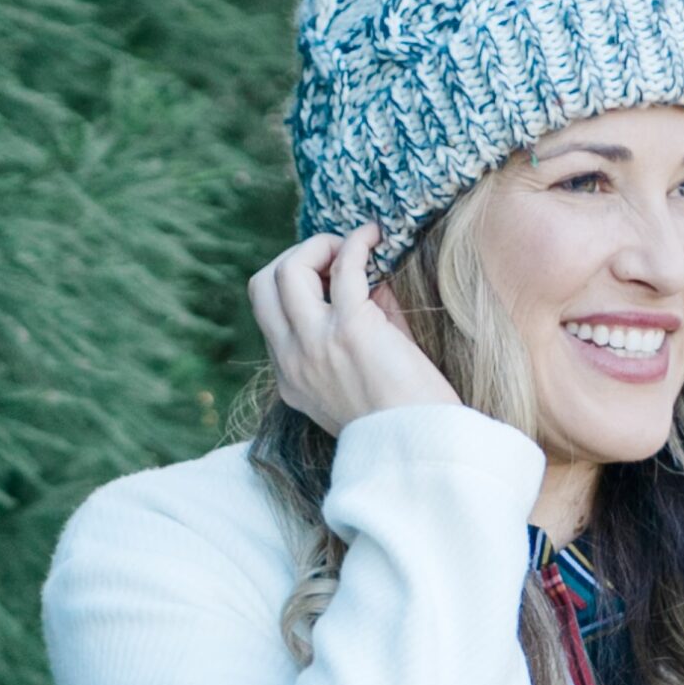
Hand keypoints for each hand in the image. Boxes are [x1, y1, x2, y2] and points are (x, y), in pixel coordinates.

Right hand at [249, 223, 458, 434]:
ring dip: (319, 246)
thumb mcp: (361, 376)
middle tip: (333, 258)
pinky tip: (375, 236)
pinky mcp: (350, 330)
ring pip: (286, 269)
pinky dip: (356, 242)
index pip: (269, 314)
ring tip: (352, 246)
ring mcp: (316, 344)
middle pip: (262, 284)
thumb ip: (359, 326)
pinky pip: (344, 267)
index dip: (297, 286)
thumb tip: (371, 275)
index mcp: (290, 378)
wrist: (422, 448)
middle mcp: (292, 360)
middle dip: (294, 259)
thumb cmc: (403, 418)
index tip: (331, 279)